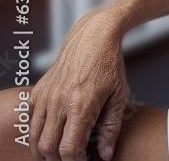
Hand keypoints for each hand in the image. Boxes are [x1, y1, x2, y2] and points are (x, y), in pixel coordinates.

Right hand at [29, 7, 130, 160]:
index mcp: (81, 106)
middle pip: (47, 148)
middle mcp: (58, 103)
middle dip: (59, 159)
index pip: (68, 149)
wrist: (93, 37)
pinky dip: (39, 131)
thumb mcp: (119, 97)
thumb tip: (105, 155)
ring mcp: (45, 97)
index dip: (76, 160)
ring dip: (46, 149)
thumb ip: (111, 129)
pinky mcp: (37, 91)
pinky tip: (55, 128)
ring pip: (34, 137)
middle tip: (74, 155)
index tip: (86, 157)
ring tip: (62, 148)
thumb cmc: (109, 65)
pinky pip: (31, 121)